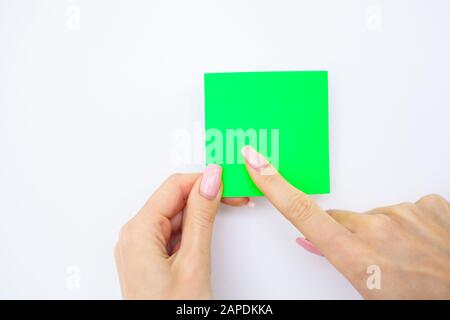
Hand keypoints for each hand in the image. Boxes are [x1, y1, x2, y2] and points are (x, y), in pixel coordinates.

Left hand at [114, 165, 247, 298]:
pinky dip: (192, 229)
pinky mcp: (149, 258)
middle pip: (173, 200)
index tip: (227, 179)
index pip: (174, 186)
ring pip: (174, 216)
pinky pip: (171, 232)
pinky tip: (207, 232)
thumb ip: (201, 215)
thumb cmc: (171, 313)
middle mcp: (134, 236)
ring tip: (227, 212)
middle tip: (235, 196)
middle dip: (205, 196)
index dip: (204, 179)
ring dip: (201, 212)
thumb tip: (209, 179)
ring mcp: (140, 248)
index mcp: (138, 231)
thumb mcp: (193, 261)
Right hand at [242, 146, 449, 298]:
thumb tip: (311, 239)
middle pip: (344, 219)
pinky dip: (408, 224)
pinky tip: (421, 244)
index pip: (302, 212)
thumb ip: (336, 257)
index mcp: (357, 256)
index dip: (274, 184)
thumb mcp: (368, 290)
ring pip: (376, 216)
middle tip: (376, 261)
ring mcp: (405, 214)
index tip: (256, 160)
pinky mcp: (428, 205)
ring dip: (383, 231)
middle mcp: (378, 229)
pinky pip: (405, 209)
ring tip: (405, 256)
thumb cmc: (419, 302)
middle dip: (350, 234)